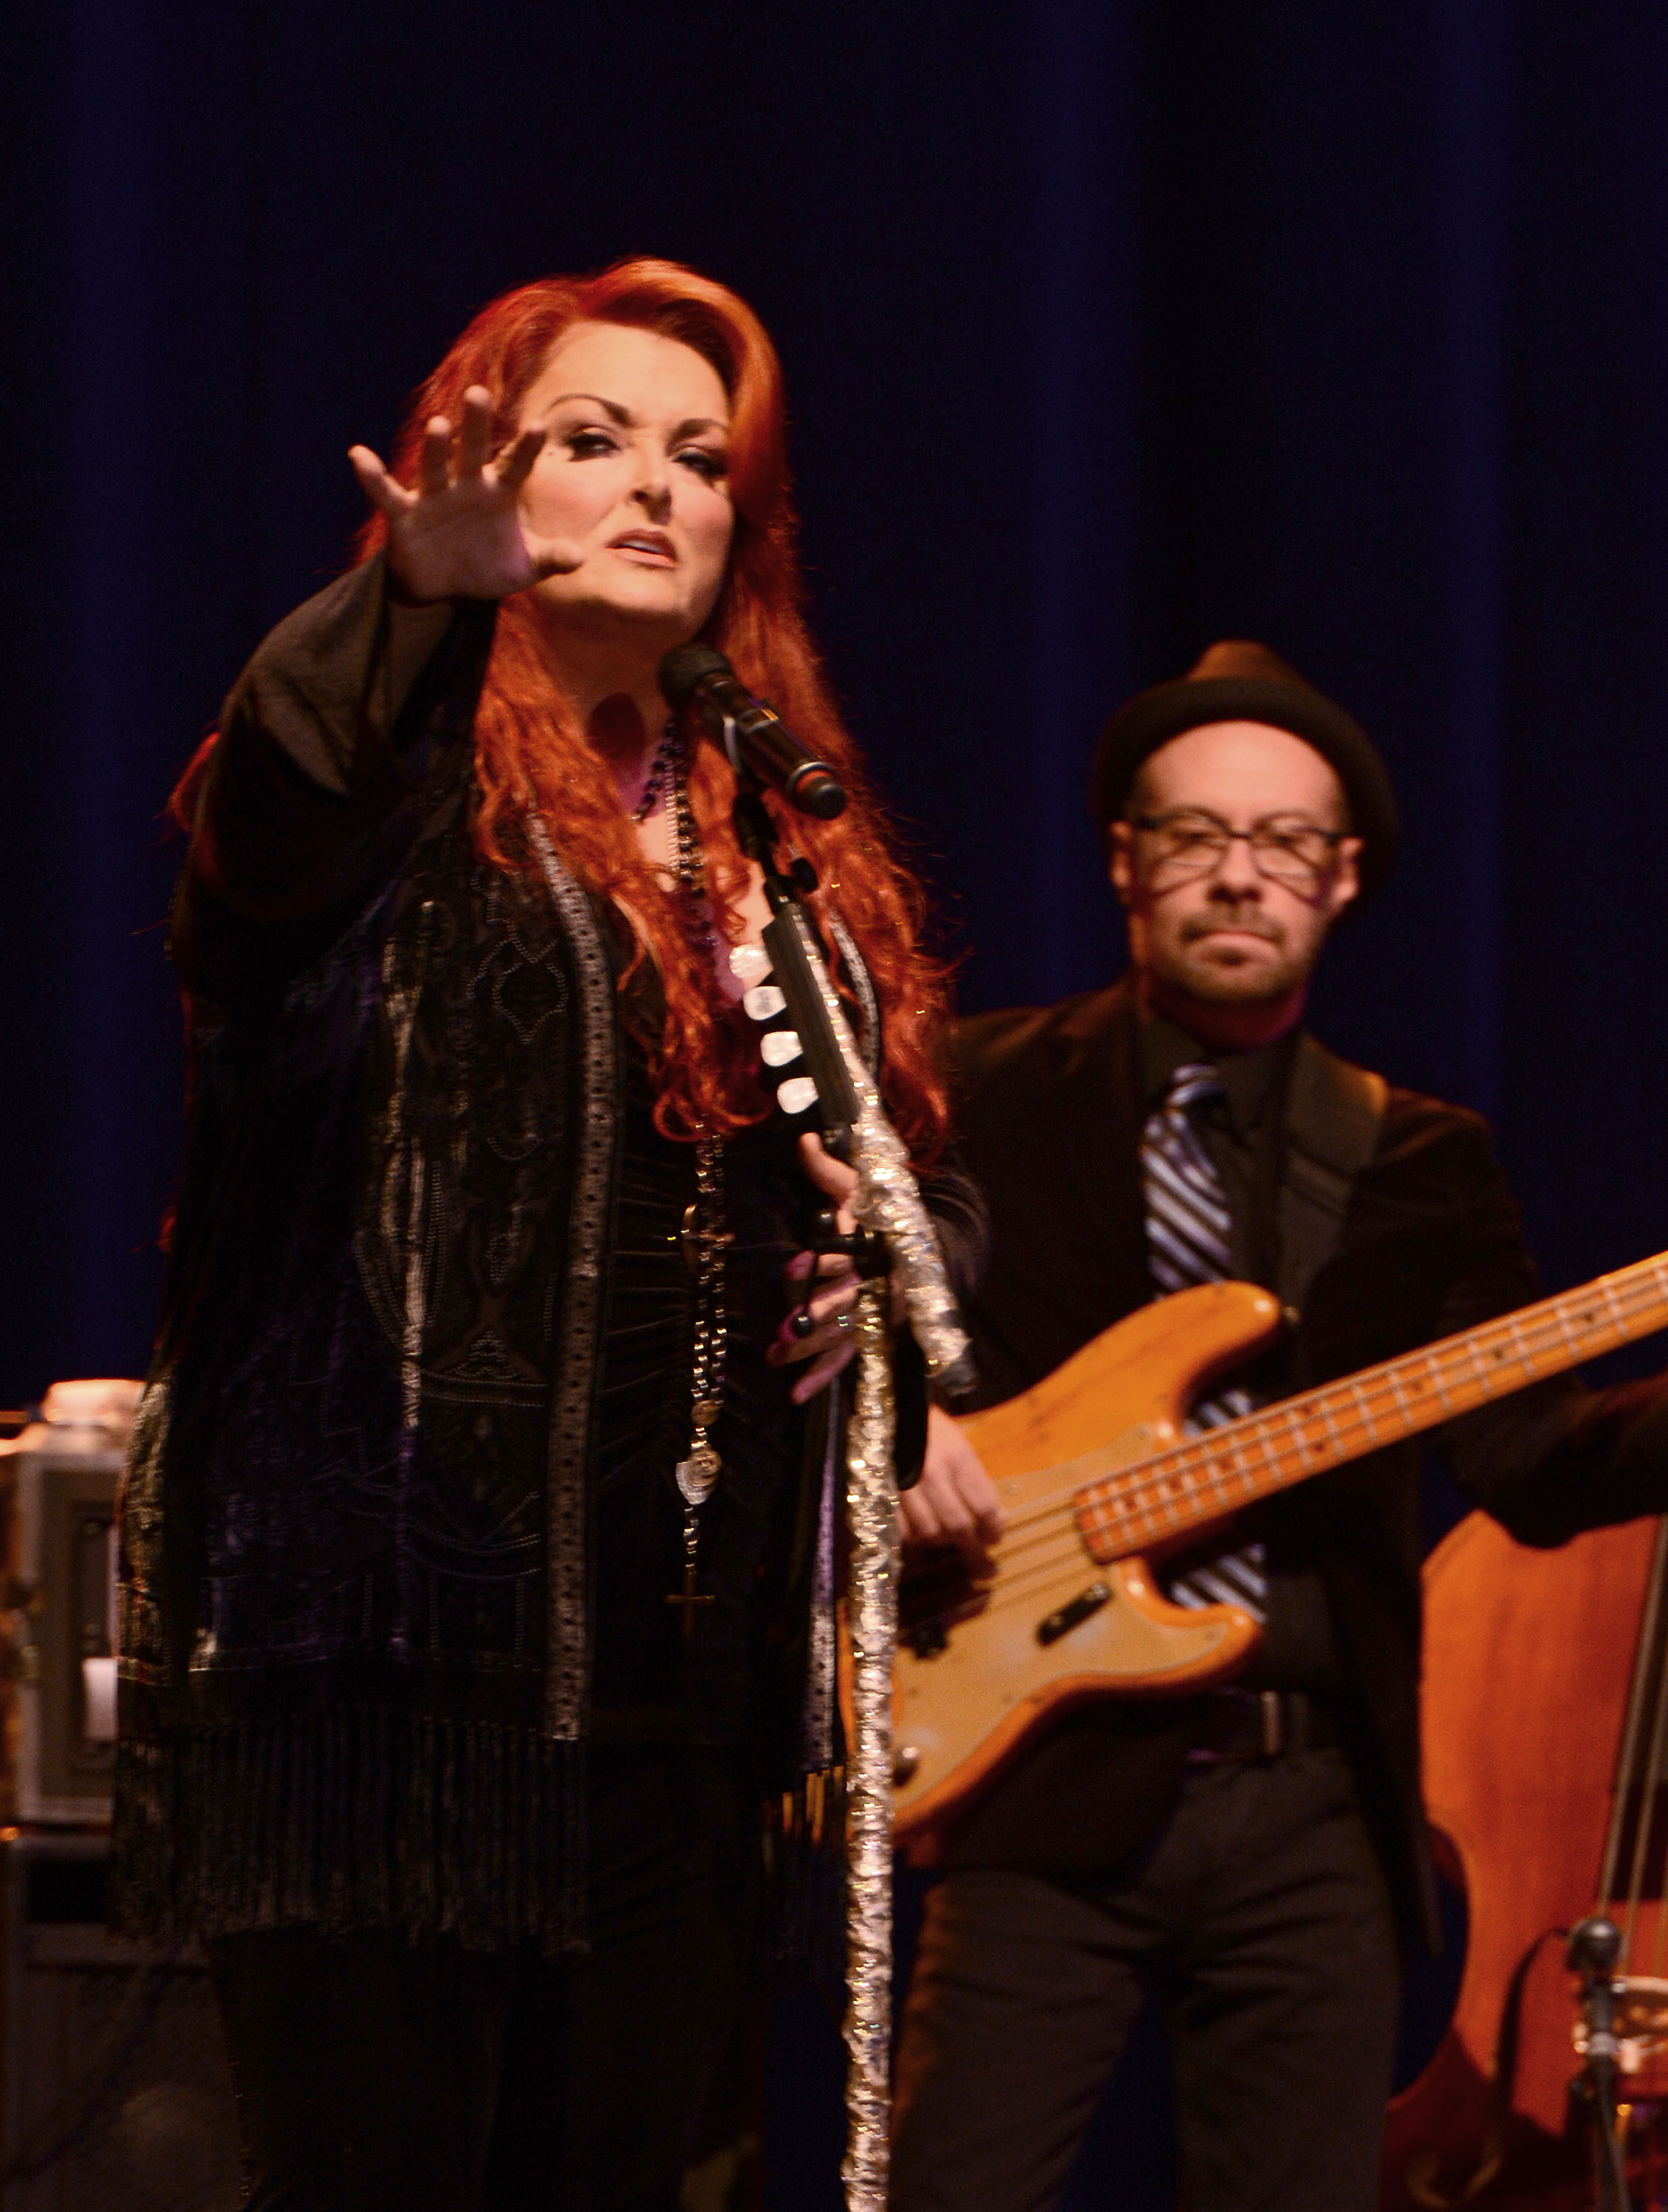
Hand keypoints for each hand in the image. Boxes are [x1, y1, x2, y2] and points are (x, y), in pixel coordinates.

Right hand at [348, 386, 580, 603]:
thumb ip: (552, 558)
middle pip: (473, 451)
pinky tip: (358, 455)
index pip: (515, 466)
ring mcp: (434, 496)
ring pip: (435, 466)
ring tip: (438, 425)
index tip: (539, 427)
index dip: (525, 449)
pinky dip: (372, 476)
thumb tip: (580, 557)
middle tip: (478, 394)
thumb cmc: (486, 566)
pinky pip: (387, 493)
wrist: (444, 588)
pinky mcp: (405, 514)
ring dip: (435, 449)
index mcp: (498, 493)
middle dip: (476, 426)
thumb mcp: (523, 568)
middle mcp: (466, 486)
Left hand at [769, 1133, 861, 1404]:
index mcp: (874, 1248)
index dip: (825, 1260)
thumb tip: (805, 1140)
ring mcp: (876, 1315)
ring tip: (775, 1358)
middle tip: (782, 1328)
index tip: (799, 1263)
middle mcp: (877, 1285)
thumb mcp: (860, 1188)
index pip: (848, 1255)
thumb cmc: (885, 1215)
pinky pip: (847, 1362)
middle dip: (814, 1316)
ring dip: (809, 1351)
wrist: (931, 1250)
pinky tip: (796, 1396)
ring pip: (842, 1337)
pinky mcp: (872, 1337)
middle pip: (844, 1304)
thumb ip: (829, 1170)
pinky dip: (822, 1379)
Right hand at [898, 1404, 1003, 1567]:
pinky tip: (920, 1532)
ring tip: (947, 1538)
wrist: (890, 1411)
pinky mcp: (883, 1493)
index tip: (995, 1537)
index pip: (984, 1507)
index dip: (994, 1530)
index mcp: (958, 1458)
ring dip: (942, 1541)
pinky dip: (914, 1538)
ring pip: (930, 1532)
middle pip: (959, 1526)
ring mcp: (906, 1485)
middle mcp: (933, 1474)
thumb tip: (997, 1518)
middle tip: (977, 1555)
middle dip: (971, 1545)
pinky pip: (902, 1530)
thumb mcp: (961, 1445)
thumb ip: (978, 1481)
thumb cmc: (931, 1428)